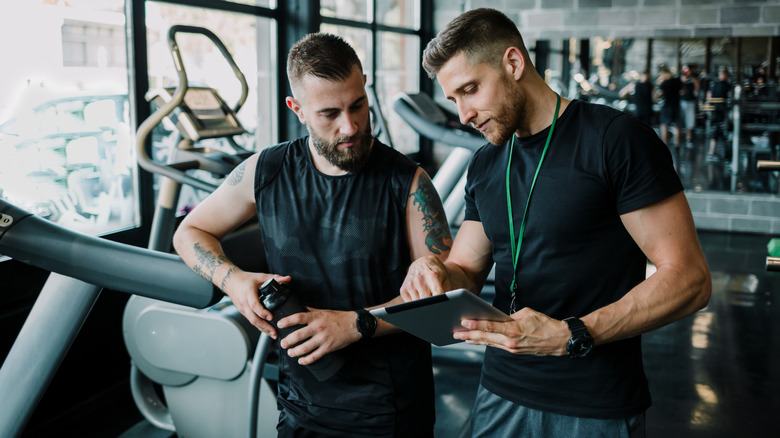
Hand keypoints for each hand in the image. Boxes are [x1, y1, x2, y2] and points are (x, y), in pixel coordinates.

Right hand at [224, 272, 290, 338]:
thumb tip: (288, 279)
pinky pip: (251, 321)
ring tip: (273, 335)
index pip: (254, 305)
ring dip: (263, 329)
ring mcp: (243, 309)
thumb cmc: (245, 279)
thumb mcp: (260, 276)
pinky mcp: (243, 312)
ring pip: (252, 322)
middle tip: (274, 332)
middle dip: (264, 327)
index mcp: (248, 293)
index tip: (271, 317)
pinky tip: (267, 331)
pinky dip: (259, 327)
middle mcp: (244, 303)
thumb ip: (275, 278)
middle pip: (253, 318)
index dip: (262, 312)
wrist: (231, 282)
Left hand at [277, 308, 360, 364]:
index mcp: (316, 317)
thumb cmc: (338, 317)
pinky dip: (306, 360)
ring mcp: (323, 339)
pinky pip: (315, 356)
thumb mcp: (323, 311)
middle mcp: (318, 328)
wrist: (354, 325)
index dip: (287, 321)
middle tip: (283, 344)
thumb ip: (311, 311)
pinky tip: (301, 360)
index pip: (298, 317)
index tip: (279, 325)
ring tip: (290, 353)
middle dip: (288, 341)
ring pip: (305, 348)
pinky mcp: (328, 348)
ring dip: (295, 352)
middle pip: (298, 335)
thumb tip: (299, 308)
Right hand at [400, 255, 449, 300]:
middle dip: (431, 305)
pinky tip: (419, 296)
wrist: (422, 263)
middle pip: (426, 302)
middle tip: (435, 302)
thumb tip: (445, 304)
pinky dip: (415, 303)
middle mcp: (419, 280)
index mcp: (432, 277)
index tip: (442, 307)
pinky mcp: (403, 289)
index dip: (440, 304)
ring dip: (422, 305)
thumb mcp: (445, 279)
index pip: (437, 296)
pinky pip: (410, 304)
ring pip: (417, 305)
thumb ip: (447, 292)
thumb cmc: (436, 273)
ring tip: (426, 296)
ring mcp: (410, 285)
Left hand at [453, 307, 569, 355]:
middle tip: (455, 333)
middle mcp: (511, 342)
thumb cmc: (545, 324)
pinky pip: (496, 346)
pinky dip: (486, 343)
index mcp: (514, 331)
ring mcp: (512, 349)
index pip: (490, 327)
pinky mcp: (515, 351)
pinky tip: (477, 341)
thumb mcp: (527, 313)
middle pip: (486, 338)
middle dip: (468, 335)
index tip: (463, 322)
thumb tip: (499, 318)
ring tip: (461, 337)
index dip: (476, 325)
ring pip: (489, 343)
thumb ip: (511, 316)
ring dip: (474, 340)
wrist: (560, 341)